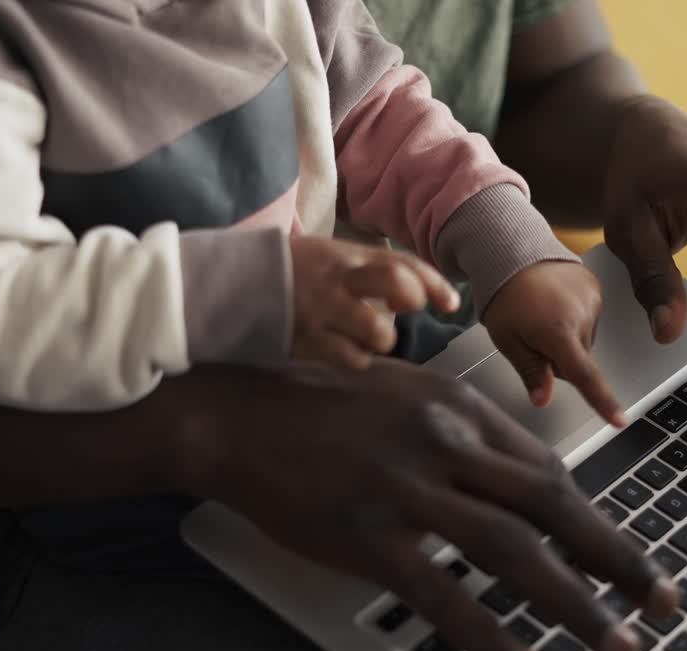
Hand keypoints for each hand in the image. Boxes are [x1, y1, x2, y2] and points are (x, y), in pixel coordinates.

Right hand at [189, 358, 676, 650]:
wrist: (238, 412)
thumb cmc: (321, 406)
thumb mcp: (408, 399)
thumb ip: (468, 439)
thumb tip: (526, 487)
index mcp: (460, 409)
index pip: (551, 473)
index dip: (601, 521)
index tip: (632, 560)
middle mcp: (445, 442)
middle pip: (552, 508)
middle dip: (617, 561)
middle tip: (662, 603)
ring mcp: (406, 487)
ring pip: (513, 552)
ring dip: (575, 605)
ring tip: (615, 646)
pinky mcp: (366, 532)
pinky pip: (441, 593)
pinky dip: (490, 634)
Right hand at [289, 235, 460, 368]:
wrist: (235, 282)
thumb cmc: (293, 270)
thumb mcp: (331, 256)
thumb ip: (369, 271)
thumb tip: (410, 297)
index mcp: (348, 256)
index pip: (402, 263)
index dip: (433, 283)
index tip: (451, 302)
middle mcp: (341, 280)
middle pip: (395, 283)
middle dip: (414, 299)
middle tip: (405, 312)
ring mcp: (324, 311)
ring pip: (377, 330)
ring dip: (383, 339)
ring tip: (370, 337)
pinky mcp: (307, 340)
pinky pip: (351, 358)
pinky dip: (357, 359)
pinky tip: (347, 351)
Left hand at [481, 261, 626, 426]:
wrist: (512, 251)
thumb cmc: (504, 295)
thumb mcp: (506, 339)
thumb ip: (529, 371)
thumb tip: (543, 400)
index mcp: (558, 331)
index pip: (585, 376)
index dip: (602, 402)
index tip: (620, 421)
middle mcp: (582, 315)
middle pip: (579, 360)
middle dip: (558, 358)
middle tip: (532, 336)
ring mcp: (593, 299)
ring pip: (584, 341)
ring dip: (566, 338)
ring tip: (542, 315)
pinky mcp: (596, 288)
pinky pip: (589, 319)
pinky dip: (573, 319)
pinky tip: (554, 305)